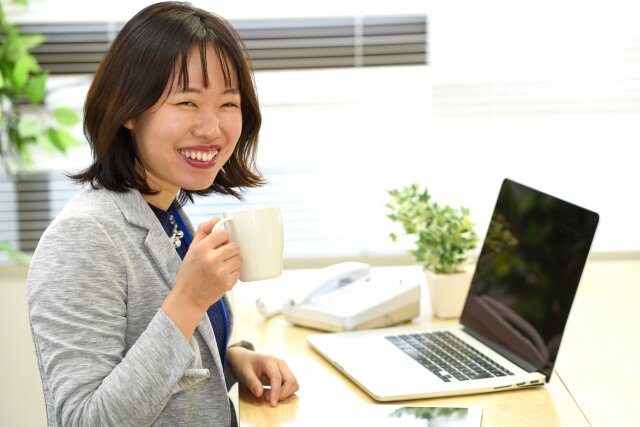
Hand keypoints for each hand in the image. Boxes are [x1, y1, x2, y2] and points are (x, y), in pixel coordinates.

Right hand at [162, 217, 241, 339]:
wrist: (188, 298)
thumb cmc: (189, 274)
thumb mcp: (191, 250)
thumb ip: (203, 232)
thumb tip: (217, 218)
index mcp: (201, 249)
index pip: (223, 234)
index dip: (223, 238)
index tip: (219, 243)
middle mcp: (211, 259)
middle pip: (234, 246)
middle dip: (230, 249)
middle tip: (222, 255)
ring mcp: (220, 272)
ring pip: (239, 258)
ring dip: (234, 259)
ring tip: (223, 264)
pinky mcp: (227, 282)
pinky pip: (239, 270)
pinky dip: (234, 271)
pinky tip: (224, 273)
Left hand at [227, 347, 298, 406]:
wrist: (245, 358)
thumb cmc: (244, 364)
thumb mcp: (244, 373)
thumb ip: (252, 383)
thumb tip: (260, 393)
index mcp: (269, 361)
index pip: (277, 378)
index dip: (276, 392)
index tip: (272, 404)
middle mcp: (280, 363)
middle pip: (291, 381)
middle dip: (283, 394)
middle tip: (267, 398)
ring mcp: (284, 367)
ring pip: (293, 383)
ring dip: (285, 393)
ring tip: (269, 395)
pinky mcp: (285, 372)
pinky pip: (291, 384)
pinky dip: (285, 391)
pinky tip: (272, 392)